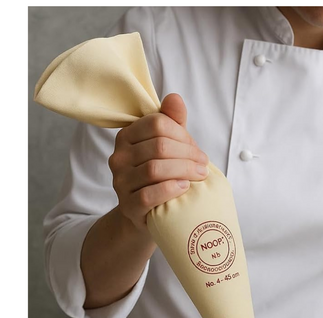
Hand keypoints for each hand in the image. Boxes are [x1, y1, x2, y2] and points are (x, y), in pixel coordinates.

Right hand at [108, 93, 208, 229]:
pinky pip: (148, 195)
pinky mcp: (127, 206)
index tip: (198, 151)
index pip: (158, 125)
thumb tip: (175, 98)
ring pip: (154, 169)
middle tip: (204, 166)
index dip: (183, 136)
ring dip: (183, 171)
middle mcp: (119, 157)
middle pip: (159, 146)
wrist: (149, 215)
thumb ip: (172, 123)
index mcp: (127, 136)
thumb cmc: (162, 178)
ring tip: (200, 176)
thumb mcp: (168, 147)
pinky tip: (184, 188)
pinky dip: (170, 189)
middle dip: (188, 155)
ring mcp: (120, 182)